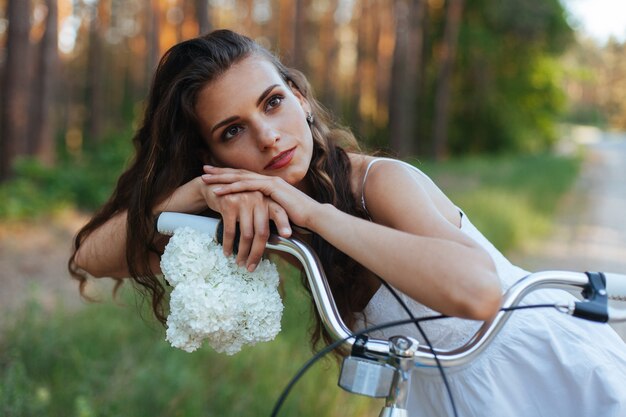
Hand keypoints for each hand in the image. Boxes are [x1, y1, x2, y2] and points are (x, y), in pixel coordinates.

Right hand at [199, 182, 291, 270]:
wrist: (215, 186)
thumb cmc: (238, 199)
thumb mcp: (253, 203)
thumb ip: (264, 215)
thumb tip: (273, 239)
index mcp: (266, 199)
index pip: (279, 212)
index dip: (284, 224)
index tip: (288, 236)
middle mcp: (257, 199)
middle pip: (262, 231)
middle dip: (257, 252)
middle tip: (252, 266)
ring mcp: (243, 201)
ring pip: (246, 234)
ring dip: (242, 252)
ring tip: (240, 262)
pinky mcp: (228, 205)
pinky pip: (230, 231)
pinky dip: (228, 244)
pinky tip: (227, 252)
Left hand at [201, 165, 320, 228]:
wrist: (313, 217)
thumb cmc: (298, 218)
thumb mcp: (278, 212)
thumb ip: (268, 210)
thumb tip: (258, 216)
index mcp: (269, 184)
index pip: (245, 177)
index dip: (229, 175)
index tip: (214, 175)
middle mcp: (268, 180)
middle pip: (239, 173)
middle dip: (220, 172)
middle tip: (204, 170)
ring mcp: (270, 182)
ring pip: (240, 177)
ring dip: (221, 178)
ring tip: (206, 178)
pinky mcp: (272, 188)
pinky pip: (248, 186)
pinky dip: (232, 187)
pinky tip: (219, 190)